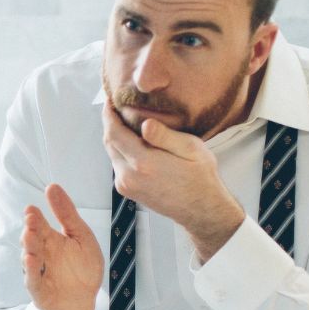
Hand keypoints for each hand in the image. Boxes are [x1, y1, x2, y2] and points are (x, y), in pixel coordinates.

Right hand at [21, 184, 103, 309]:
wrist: (85, 300)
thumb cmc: (83, 267)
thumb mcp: (81, 236)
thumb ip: (67, 214)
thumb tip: (52, 186)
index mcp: (50, 239)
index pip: (39, 225)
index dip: (34, 217)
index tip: (31, 208)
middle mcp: (41, 254)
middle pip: (32, 239)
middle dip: (30, 229)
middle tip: (31, 219)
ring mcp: (37, 271)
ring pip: (29, 257)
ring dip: (29, 247)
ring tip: (30, 237)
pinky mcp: (38, 289)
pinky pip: (32, 279)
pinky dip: (30, 270)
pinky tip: (31, 259)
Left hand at [101, 100, 244, 260]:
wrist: (200, 209)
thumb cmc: (200, 177)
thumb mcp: (191, 149)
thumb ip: (165, 136)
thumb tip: (145, 124)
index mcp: (143, 162)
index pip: (113, 133)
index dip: (108, 115)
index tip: (109, 100)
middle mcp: (129, 176)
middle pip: (109, 143)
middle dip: (110, 124)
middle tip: (117, 108)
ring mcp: (126, 185)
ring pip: (112, 154)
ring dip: (116, 138)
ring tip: (127, 123)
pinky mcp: (127, 190)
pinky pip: (117, 165)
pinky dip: (121, 151)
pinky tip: (134, 144)